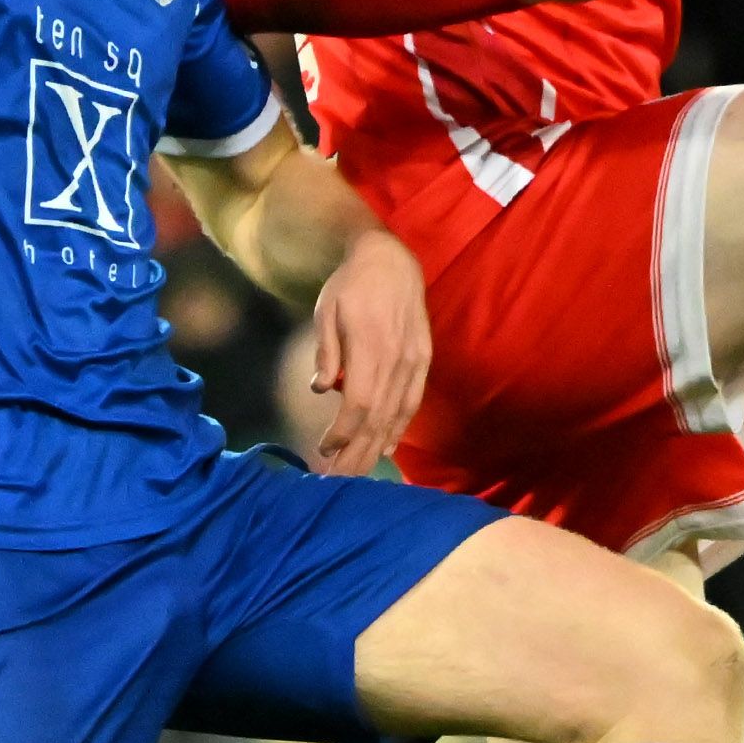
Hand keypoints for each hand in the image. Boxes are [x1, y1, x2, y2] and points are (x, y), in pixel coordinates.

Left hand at [309, 232, 430, 476]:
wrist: (391, 261)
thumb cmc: (351, 285)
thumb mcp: (327, 311)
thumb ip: (327, 351)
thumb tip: (321, 389)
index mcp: (371, 347)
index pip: (358, 403)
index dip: (342, 432)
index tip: (323, 450)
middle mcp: (396, 360)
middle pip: (377, 418)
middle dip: (356, 452)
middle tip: (337, 481)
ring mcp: (413, 362)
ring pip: (396, 415)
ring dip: (375, 448)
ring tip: (357, 474)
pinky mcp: (423, 361)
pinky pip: (412, 402)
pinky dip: (399, 428)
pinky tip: (386, 448)